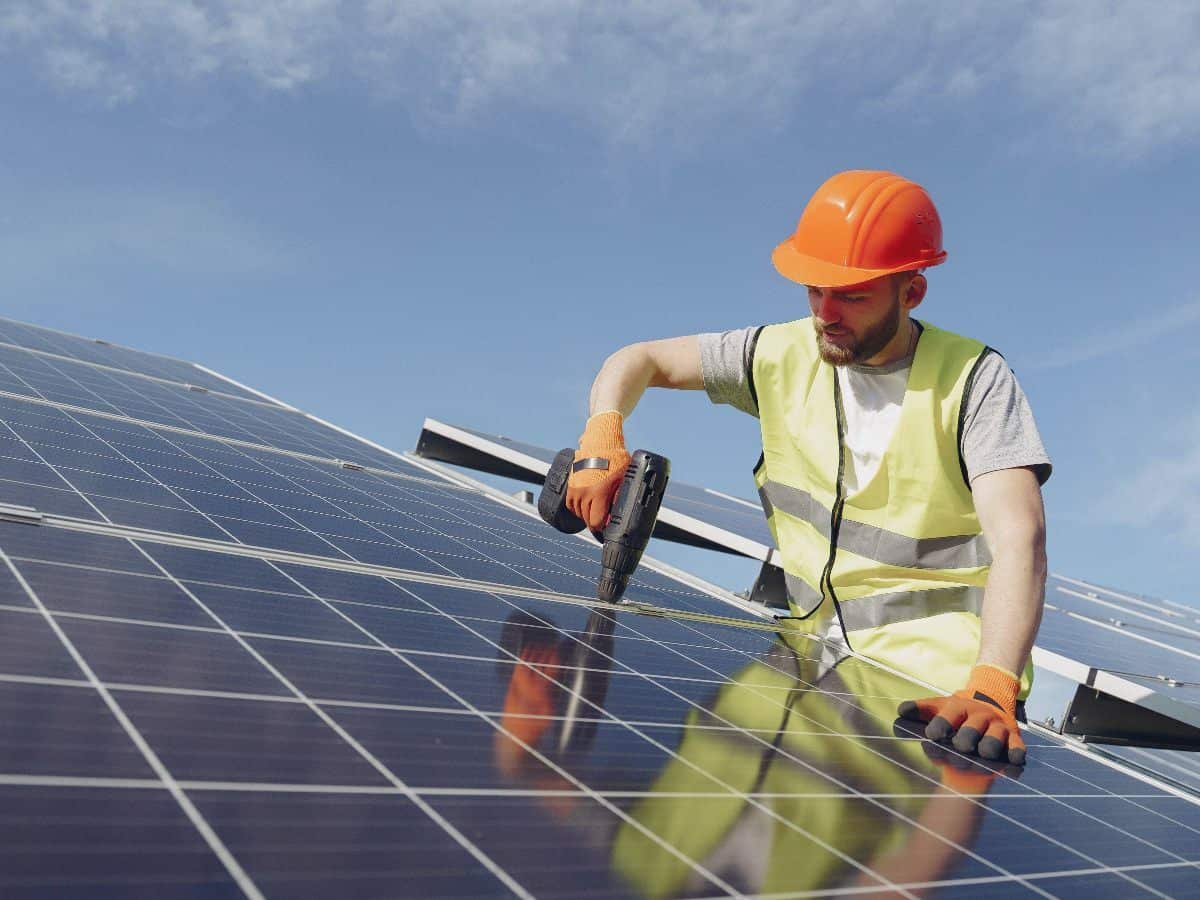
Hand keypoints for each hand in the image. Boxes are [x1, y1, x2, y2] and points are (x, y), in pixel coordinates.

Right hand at [565, 411, 630, 530]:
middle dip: (595, 522)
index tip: (607, 529)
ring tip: (596, 513)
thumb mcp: (624, 479)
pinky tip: (585, 506)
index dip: (602, 528)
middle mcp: (584, 493)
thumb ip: (621, 498)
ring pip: (578, 512)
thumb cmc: (616, 459)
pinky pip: (571, 503)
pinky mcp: (570, 483)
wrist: (601, 442)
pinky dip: (577, 508)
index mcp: (599, 493)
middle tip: (604, 522)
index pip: (595, 522)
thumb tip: (622, 514)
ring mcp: (575, 488)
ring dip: (586, 515)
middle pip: (586, 519)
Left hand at [898, 664, 1026, 765]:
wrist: (990, 702)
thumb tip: (901, 711)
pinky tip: (1012, 761)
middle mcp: (980, 716)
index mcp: (959, 707)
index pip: (949, 715)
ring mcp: (998, 727)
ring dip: (989, 747)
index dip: (941, 724)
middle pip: (973, 728)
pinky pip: (1018, 748)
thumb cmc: (958, 712)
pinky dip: (1016, 754)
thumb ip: (920, 710)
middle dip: (966, 737)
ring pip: (995, 739)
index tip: (932, 735)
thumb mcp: (938, 707)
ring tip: (983, 754)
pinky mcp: (1014, 739)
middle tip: (961, 746)